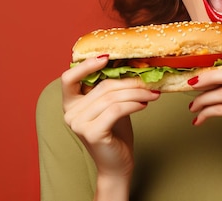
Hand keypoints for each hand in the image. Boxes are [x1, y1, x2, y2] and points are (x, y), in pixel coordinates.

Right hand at [61, 55, 160, 180]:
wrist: (116, 164)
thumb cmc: (115, 133)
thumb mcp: (110, 105)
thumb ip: (111, 89)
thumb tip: (132, 65)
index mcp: (70, 103)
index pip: (69, 78)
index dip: (86, 65)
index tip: (106, 57)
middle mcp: (70, 113)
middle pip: (102, 86)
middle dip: (129, 82)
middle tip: (149, 82)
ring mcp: (78, 124)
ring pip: (111, 98)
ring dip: (136, 93)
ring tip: (152, 94)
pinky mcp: (92, 133)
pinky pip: (116, 110)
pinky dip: (133, 104)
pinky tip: (144, 104)